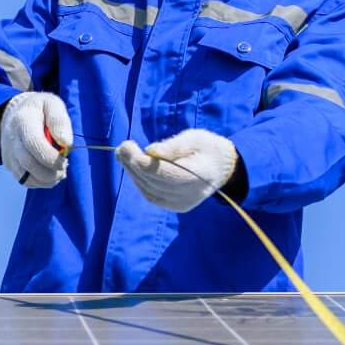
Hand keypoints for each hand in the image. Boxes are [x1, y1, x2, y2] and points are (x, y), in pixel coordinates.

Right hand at [0, 92, 71, 187]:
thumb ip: (60, 121)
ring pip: (25, 177)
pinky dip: (39, 182)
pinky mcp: (9, 163)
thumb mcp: (52, 104)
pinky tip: (49, 174)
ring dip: (46, 180)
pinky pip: (24, 180)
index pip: (34, 144)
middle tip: (63, 168)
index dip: (51, 157)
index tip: (65, 160)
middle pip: (28, 164)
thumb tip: (66, 144)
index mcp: (23, 121)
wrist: (16, 113)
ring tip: (58, 173)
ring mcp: (8, 153)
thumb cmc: (40, 109)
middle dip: (50, 172)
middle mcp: (11, 139)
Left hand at [115, 128, 237, 211]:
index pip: (163, 172)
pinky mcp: (178, 207)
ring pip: (149, 190)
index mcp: (199, 175)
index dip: (141, 161)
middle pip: (154, 181)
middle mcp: (191, 194)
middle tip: (121, 148)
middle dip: (133, 164)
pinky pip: (152, 196)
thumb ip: (173, 146)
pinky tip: (133, 169)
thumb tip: (149, 151)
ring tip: (123, 155)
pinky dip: (140, 183)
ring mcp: (184, 203)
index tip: (127, 145)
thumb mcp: (195, 138)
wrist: (222, 168)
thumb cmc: (207, 148)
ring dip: (133, 173)